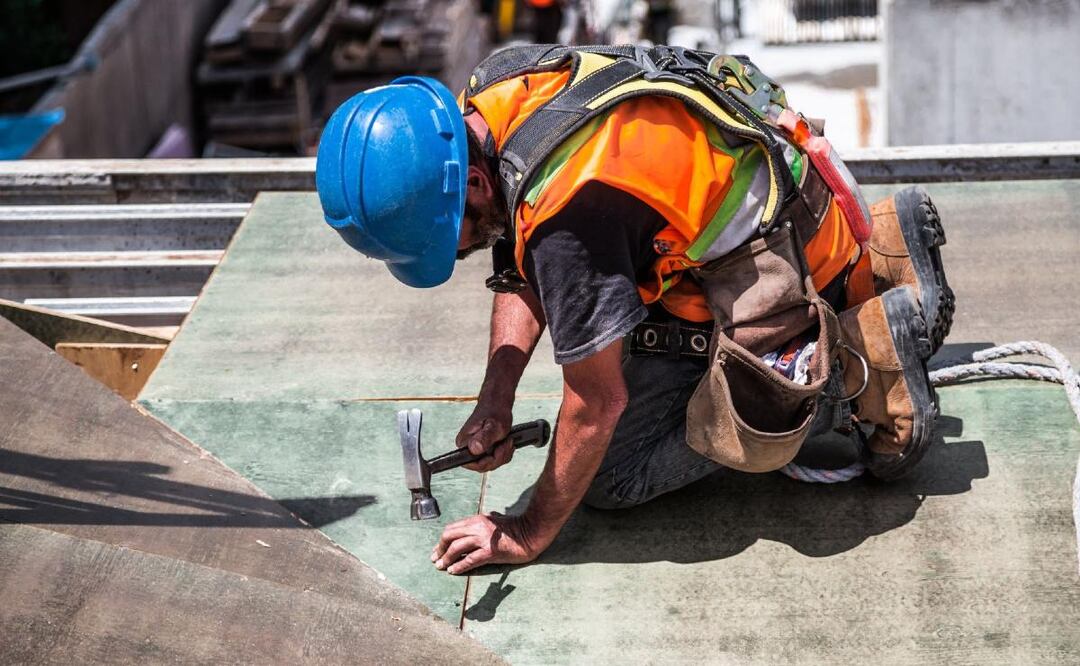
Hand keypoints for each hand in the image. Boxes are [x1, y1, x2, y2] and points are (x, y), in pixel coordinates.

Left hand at [431, 512, 545, 574]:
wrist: (531, 533)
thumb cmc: (515, 528)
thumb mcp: (495, 521)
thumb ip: (483, 523)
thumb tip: (475, 527)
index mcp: (477, 520)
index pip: (452, 529)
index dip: (442, 540)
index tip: (437, 550)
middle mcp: (477, 527)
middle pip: (449, 536)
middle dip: (440, 549)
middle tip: (436, 559)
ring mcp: (483, 539)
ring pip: (456, 548)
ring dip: (446, 559)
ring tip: (441, 567)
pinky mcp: (491, 551)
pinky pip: (470, 560)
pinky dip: (459, 566)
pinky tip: (453, 571)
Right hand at [456, 404, 512, 471]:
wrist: (497, 404)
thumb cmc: (495, 411)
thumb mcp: (494, 425)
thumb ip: (485, 438)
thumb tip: (474, 449)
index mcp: (464, 442)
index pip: (471, 464)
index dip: (488, 462)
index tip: (498, 448)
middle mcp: (466, 448)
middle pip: (483, 466)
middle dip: (499, 457)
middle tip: (507, 442)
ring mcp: (474, 450)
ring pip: (491, 464)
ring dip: (503, 454)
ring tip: (508, 440)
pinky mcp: (482, 450)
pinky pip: (494, 460)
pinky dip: (504, 453)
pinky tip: (507, 442)